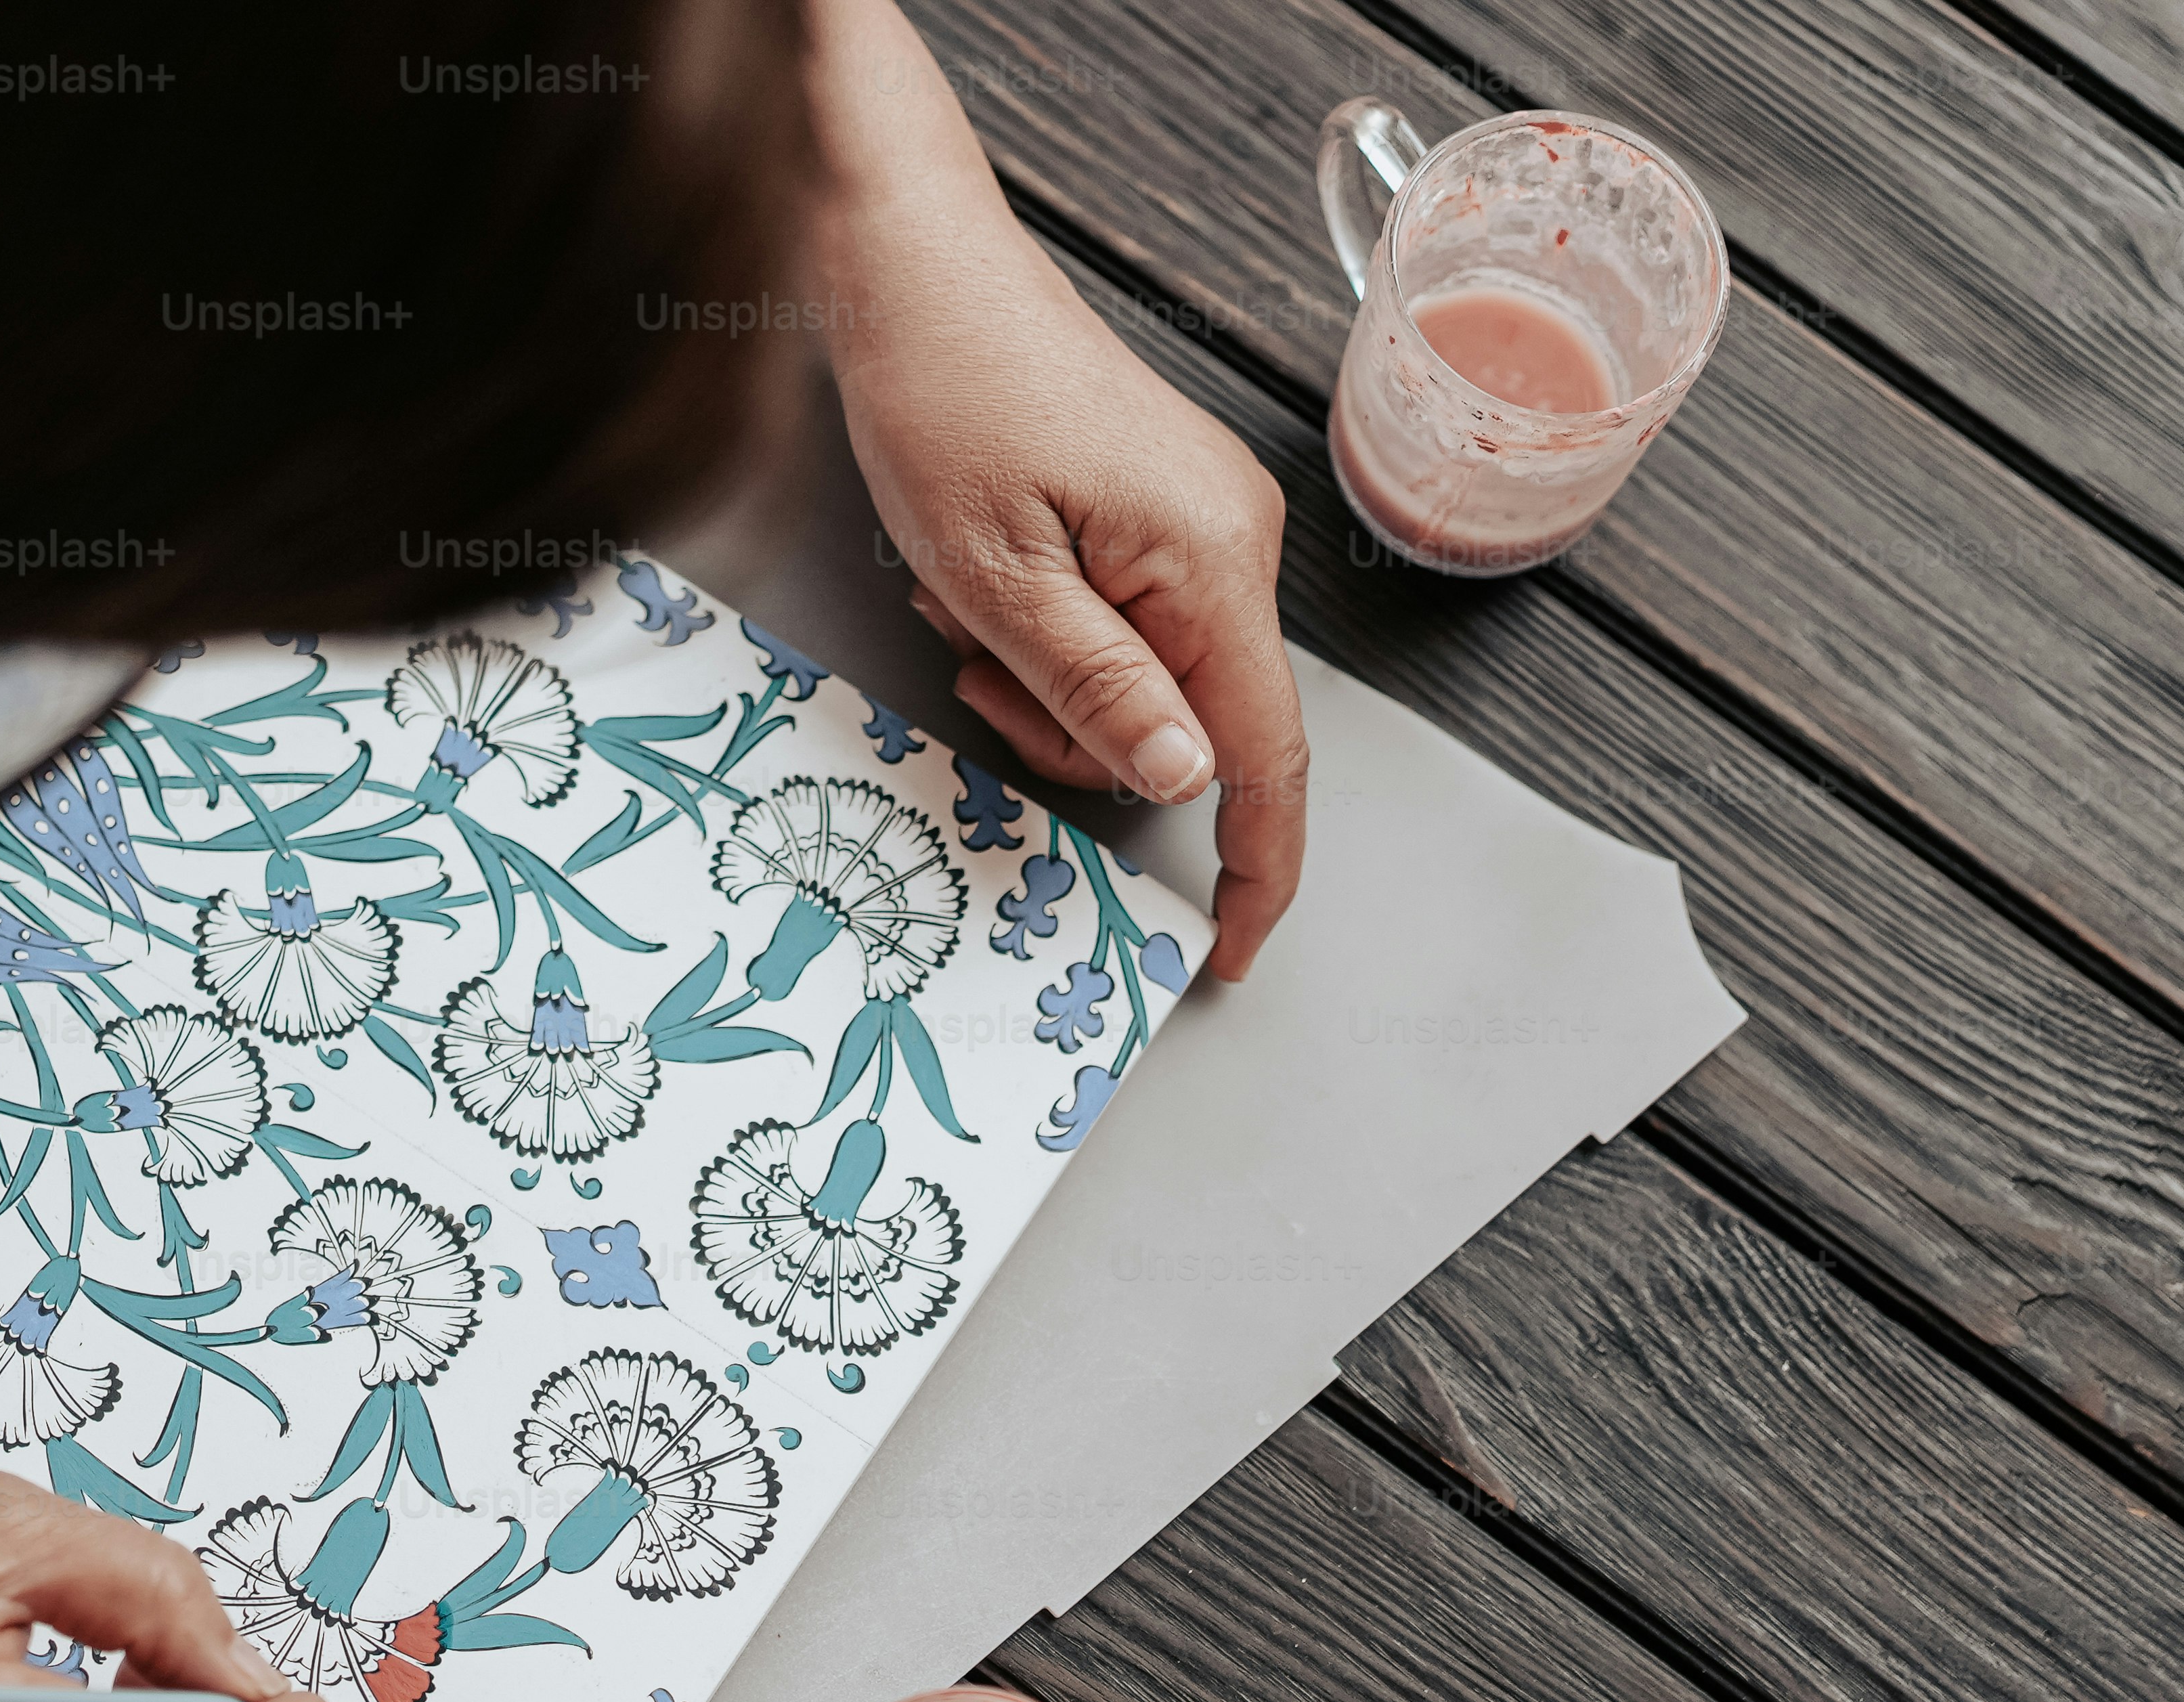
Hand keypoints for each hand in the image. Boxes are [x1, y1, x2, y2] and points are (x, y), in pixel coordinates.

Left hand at [799, 0, 1306, 977]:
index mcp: (1210, 561)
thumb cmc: (944, 396)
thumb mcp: (996, 577)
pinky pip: (1130, 624)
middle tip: (980, 678)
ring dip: (1055, 684)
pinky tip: (994, 586)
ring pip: (1151, 681)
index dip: (1257, 870)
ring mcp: (1202, 522)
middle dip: (1084, 740)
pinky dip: (1057, 635)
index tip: (1228, 952)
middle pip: (1193, 726)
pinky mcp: (1162, 509)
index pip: (1267, 755)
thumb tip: (1189, 785)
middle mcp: (1234, 540)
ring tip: (970, 612)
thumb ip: (1099, 691)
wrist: (916, 268)